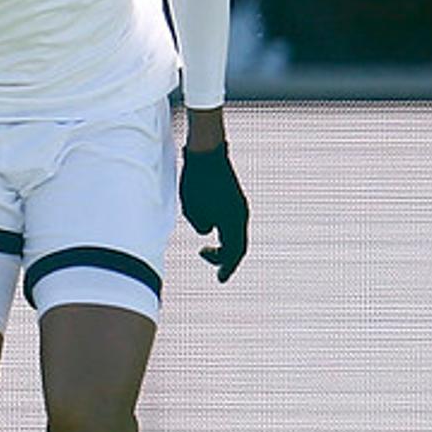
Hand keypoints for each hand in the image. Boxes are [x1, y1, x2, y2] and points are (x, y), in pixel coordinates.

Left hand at [179, 142, 248, 280]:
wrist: (206, 152)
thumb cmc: (196, 180)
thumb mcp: (191, 208)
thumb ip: (200, 224)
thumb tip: (207, 231)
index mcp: (233, 219)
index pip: (234, 252)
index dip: (227, 267)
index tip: (220, 279)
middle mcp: (240, 214)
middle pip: (237, 245)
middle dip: (223, 258)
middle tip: (205, 259)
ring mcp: (238, 205)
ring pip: (234, 233)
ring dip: (222, 245)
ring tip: (204, 249)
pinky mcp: (233, 198)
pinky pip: (230, 222)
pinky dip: (223, 232)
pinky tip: (208, 228)